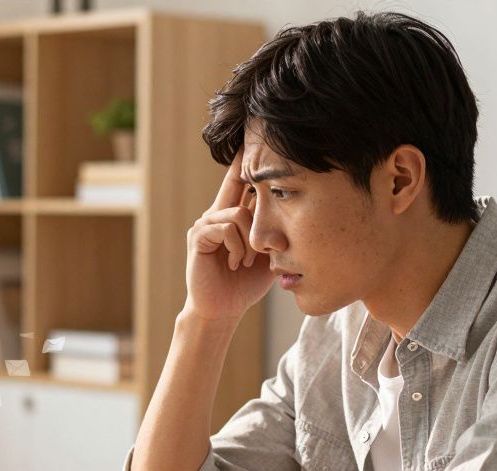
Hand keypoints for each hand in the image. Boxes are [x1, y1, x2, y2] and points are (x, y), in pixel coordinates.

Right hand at [184, 147, 274, 320]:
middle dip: (249, 169)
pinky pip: (225, 228)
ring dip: (249, 240)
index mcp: (233, 216)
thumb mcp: (268, 254)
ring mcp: (205, 224)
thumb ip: (275, 233)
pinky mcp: (198, 237)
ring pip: (238, 213)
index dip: (249, 159)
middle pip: (237, 182)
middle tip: (258, 161)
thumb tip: (298, 210)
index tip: (257, 135)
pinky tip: (237, 264)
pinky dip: (238, 248)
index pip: (242, 181)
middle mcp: (216, 214)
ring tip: (247, 262)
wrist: (222, 310)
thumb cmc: (246, 285)